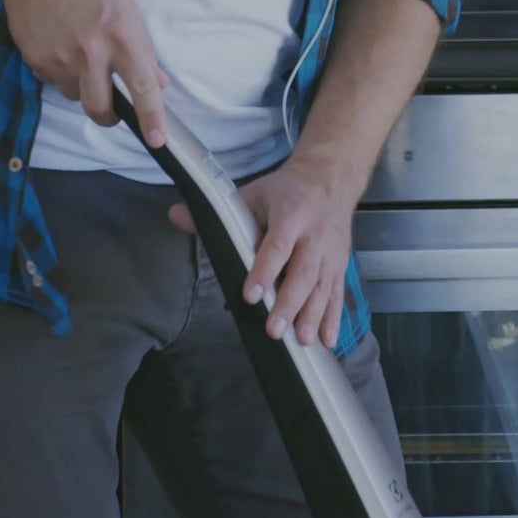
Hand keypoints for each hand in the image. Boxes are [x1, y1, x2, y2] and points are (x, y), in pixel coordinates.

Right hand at [0, 0, 167, 147]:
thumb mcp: (125, 7)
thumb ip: (141, 48)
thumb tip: (159, 82)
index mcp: (121, 36)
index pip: (142, 86)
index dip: (151, 117)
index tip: (157, 139)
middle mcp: (91, 52)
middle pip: (100, 108)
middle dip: (107, 116)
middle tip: (110, 109)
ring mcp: (60, 58)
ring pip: (75, 95)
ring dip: (81, 85)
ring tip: (78, 54)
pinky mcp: (36, 60)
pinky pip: (53, 81)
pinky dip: (59, 72)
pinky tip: (58, 45)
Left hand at [195, 148, 367, 347]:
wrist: (330, 176)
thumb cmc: (287, 190)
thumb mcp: (253, 193)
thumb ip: (218, 211)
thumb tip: (176, 216)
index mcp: (291, 214)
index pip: (277, 245)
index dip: (264, 271)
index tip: (250, 295)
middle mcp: (314, 234)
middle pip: (303, 272)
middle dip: (289, 303)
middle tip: (274, 330)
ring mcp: (331, 251)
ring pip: (323, 286)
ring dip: (313, 315)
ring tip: (302, 340)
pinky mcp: (340, 263)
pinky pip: (337, 292)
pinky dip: (334, 318)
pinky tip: (327, 340)